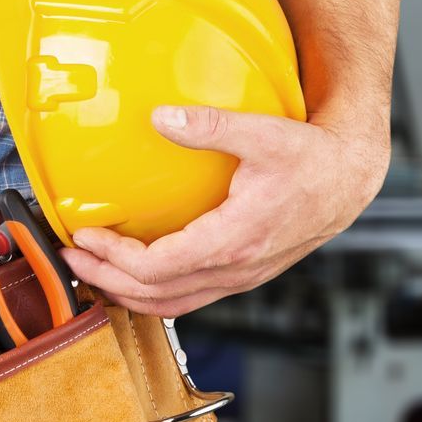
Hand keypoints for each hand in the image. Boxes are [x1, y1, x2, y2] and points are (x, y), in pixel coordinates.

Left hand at [59, 105, 389, 316]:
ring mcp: (239, 277)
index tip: (84, 238)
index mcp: (234, 240)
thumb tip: (161, 118)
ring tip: (92, 272)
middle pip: (154, 295)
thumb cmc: (313, 159)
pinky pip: (188, 297)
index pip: (157, 267)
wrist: (351, 178)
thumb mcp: (263, 133)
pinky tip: (132, 274)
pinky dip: (152, 293)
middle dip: (106, 280)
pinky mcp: (242, 274)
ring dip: (126, 293)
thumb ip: (210, 127)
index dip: (113, 258)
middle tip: (71, 259)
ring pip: (171, 304)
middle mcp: (236, 268)